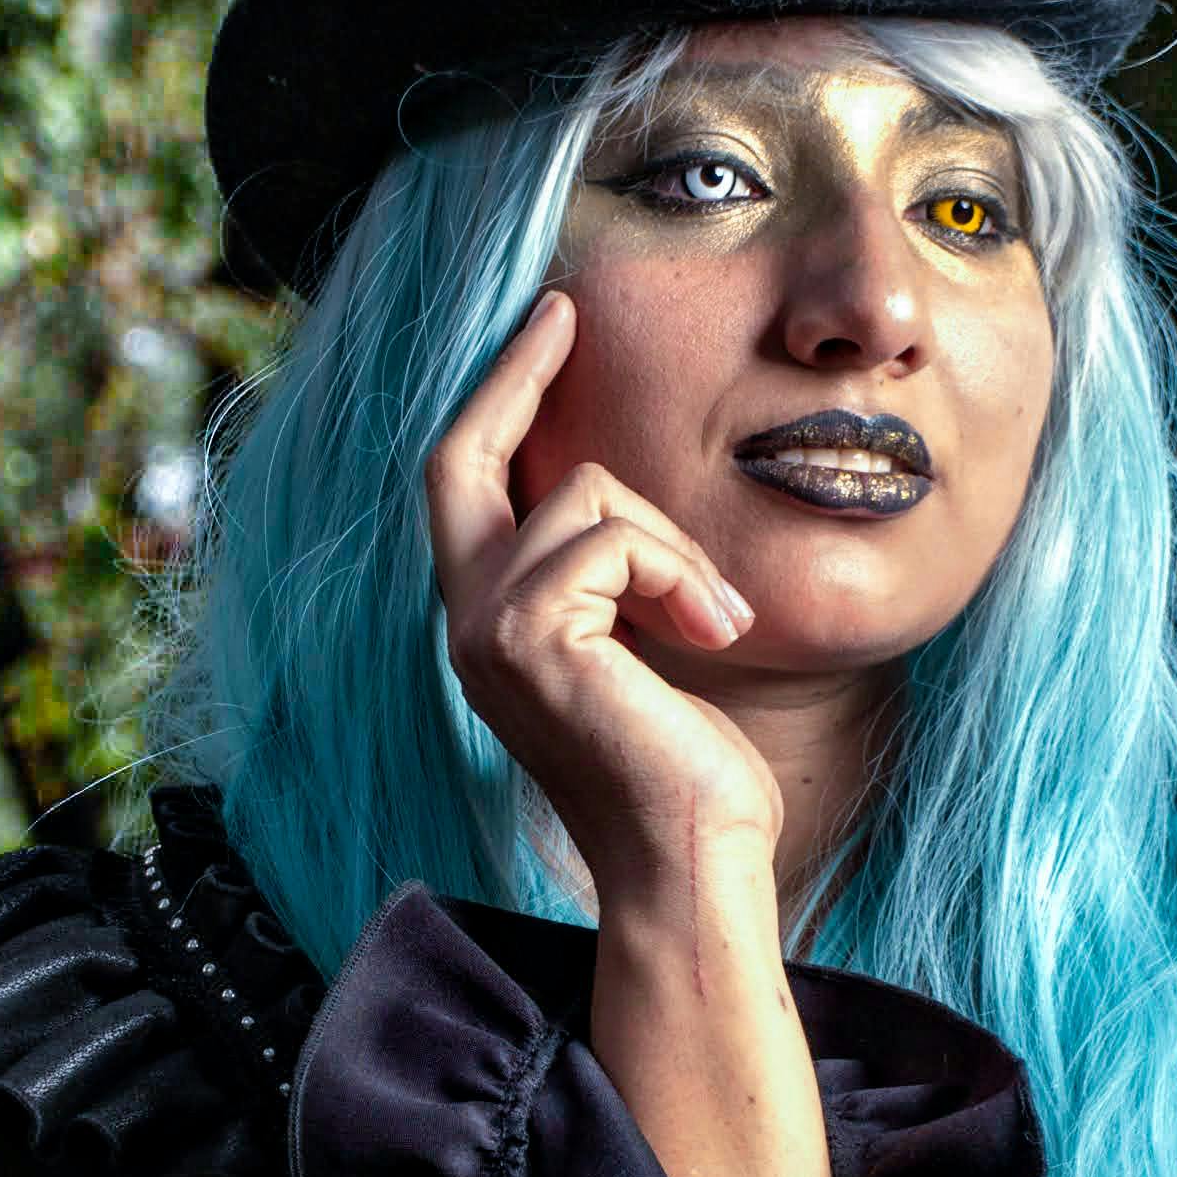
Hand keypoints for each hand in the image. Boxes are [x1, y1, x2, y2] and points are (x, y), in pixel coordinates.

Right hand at [424, 294, 783, 910]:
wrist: (691, 862)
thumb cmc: (686, 773)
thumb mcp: (642, 650)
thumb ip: (613, 582)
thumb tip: (631, 508)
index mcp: (487, 626)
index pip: (463, 484)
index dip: (497, 397)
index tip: (551, 328)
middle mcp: (464, 623)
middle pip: (461, 455)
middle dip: (515, 373)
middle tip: (566, 314)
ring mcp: (486, 630)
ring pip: (589, 496)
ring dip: (676, 544)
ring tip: (716, 616)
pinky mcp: (530, 637)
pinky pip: (616, 537)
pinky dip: (682, 572)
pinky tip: (714, 632)